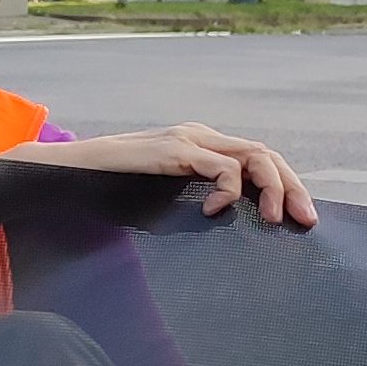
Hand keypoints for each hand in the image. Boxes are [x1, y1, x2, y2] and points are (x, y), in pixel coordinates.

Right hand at [8, 124, 318, 227]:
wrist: (62, 176)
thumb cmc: (103, 194)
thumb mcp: (161, 200)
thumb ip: (193, 203)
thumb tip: (229, 229)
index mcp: (198, 146)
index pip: (257, 160)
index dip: (284, 187)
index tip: (298, 220)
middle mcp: (199, 136)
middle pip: (266, 155)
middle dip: (291, 189)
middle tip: (304, 222)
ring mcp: (188, 139)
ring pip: (255, 156)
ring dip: (272, 188)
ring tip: (272, 219)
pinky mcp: (175, 149)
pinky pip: (223, 167)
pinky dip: (229, 189)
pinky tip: (215, 211)